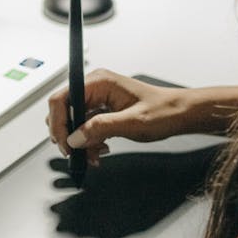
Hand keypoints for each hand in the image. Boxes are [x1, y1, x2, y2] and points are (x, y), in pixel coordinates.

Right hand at [46, 69, 191, 164]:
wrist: (179, 114)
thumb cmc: (164, 111)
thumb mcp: (133, 122)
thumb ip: (101, 128)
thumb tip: (75, 138)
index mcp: (99, 82)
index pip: (61, 99)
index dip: (58, 123)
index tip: (65, 144)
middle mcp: (94, 88)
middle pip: (63, 112)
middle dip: (68, 136)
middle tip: (77, 154)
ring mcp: (97, 100)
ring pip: (72, 123)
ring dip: (79, 143)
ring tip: (94, 155)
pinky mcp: (102, 112)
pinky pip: (84, 128)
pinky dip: (88, 142)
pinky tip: (100, 150)